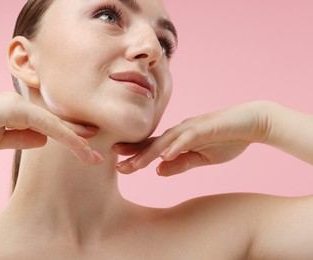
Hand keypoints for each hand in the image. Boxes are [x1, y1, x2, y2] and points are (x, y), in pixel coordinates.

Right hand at [0, 92, 102, 163]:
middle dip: (78, 138)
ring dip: (77, 141)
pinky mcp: (15, 108)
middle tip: (96, 154)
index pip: (48, 126)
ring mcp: (20, 105)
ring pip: (56, 124)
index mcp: (16, 113)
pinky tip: (81, 145)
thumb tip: (44, 140)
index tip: (84, 146)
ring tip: (95, 156)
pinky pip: (47, 124)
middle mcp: (22, 106)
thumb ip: (21, 139)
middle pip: (57, 124)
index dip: (67, 135)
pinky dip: (65, 135)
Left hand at [114, 101, 270, 175]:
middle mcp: (181, 131)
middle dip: (134, 155)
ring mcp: (192, 128)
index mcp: (179, 139)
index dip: (136, 156)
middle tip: (117, 166)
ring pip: (166, 141)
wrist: (252, 123)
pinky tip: (165, 155)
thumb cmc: (227, 139)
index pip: (153, 148)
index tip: (119, 166)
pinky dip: (176, 146)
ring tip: (134, 165)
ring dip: (150, 153)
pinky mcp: (206, 127)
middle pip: (154, 144)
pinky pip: (188, 138)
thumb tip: (158, 171)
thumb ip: (181, 164)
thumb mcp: (201, 158)